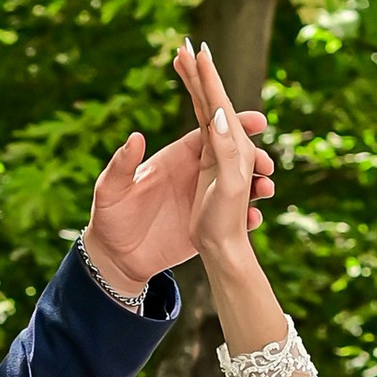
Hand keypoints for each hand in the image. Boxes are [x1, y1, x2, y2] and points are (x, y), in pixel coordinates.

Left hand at [82, 58, 274, 298]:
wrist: (115, 256)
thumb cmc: (109, 217)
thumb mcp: (111, 189)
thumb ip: (123, 164)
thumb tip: (136, 136)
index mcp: (174, 158)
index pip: (207, 132)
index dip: (229, 123)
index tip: (253, 120)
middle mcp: (193, 175)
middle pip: (229, 157)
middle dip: (252, 156)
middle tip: (266, 162)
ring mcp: (202, 199)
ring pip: (237, 186)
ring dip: (255, 185)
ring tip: (267, 188)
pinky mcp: (205, 224)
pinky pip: (231, 217)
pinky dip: (246, 216)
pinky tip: (255, 219)